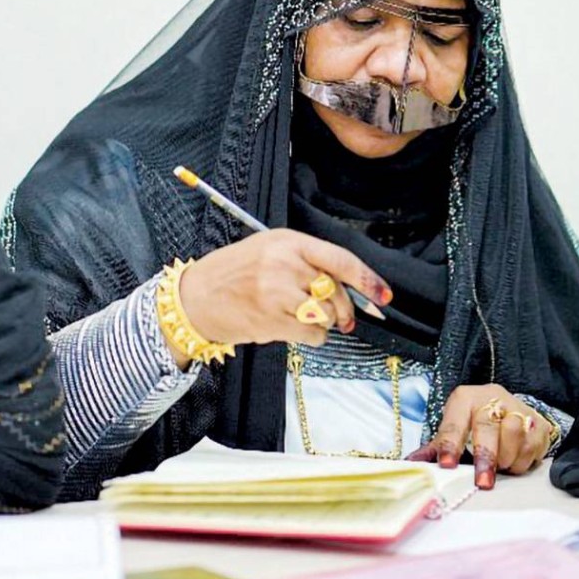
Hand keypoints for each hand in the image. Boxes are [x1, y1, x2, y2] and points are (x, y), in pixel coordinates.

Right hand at [174, 228, 390, 363]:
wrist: (194, 299)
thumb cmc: (230, 276)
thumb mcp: (266, 252)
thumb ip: (305, 264)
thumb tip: (351, 290)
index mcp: (286, 241)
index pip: (340, 259)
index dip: (367, 279)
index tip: (384, 295)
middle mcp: (284, 263)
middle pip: (336, 291)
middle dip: (343, 309)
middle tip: (339, 317)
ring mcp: (277, 291)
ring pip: (327, 315)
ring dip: (323, 323)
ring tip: (299, 319)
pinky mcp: (272, 319)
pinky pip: (313, 334)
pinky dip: (310, 337)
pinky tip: (292, 329)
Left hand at [407, 385, 551, 488]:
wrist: (507, 406)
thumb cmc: (473, 420)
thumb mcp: (453, 427)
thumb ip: (437, 446)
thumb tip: (413, 464)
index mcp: (465, 398)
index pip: (455, 422)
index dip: (450, 445)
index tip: (446, 465)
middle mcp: (492, 397)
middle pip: (488, 426)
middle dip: (485, 457)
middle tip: (482, 482)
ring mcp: (519, 408)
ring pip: (515, 436)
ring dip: (506, 459)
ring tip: (499, 466)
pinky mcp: (540, 422)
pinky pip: (534, 447)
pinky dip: (522, 461)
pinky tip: (514, 462)